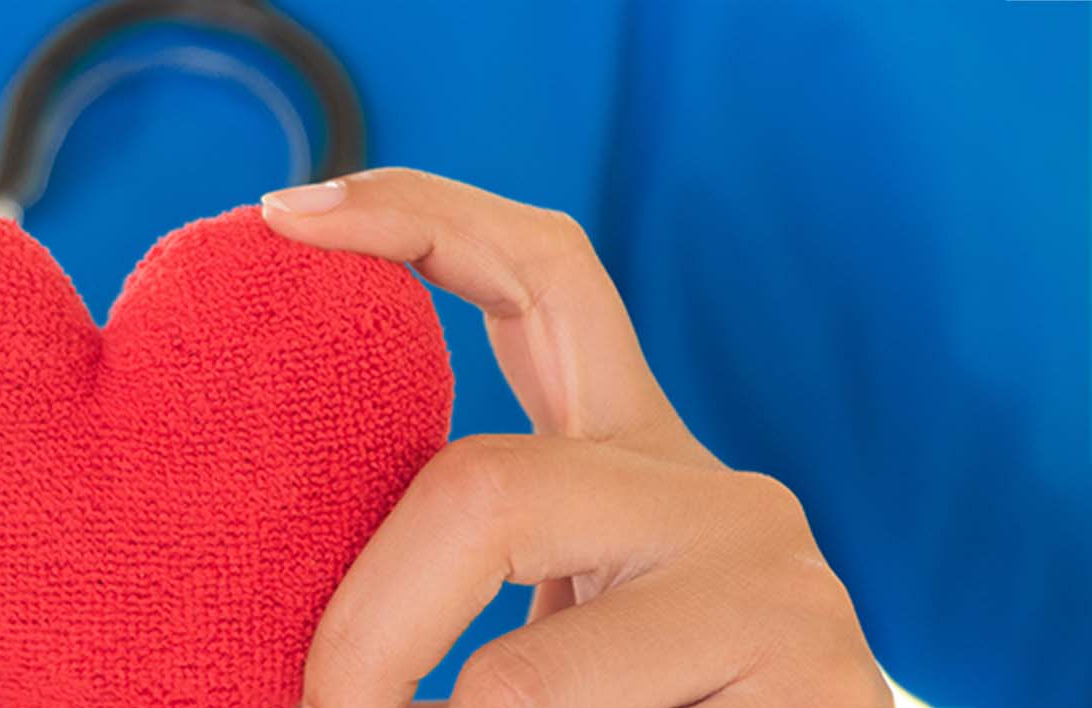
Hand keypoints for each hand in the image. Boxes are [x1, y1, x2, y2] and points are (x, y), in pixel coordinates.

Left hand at [263, 169, 888, 706]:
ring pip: (520, 677)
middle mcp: (712, 493)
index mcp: (630, 458)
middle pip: (484, 489)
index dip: (416, 215)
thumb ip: (451, 573)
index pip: (540, 274)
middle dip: (369, 630)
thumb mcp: (540, 634)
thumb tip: (273, 594)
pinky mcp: (823, 681)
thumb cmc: (650, 707)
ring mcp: (779, 583)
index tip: (284, 214)